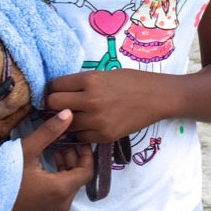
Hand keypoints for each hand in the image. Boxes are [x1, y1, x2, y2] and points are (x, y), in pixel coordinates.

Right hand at [6, 109, 92, 210]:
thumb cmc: (7, 173)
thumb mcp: (28, 148)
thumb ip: (51, 131)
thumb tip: (69, 113)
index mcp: (61, 189)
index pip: (87, 172)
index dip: (86, 155)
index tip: (80, 142)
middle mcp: (61, 208)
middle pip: (75, 182)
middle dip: (71, 162)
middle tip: (61, 146)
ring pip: (65, 194)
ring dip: (62, 176)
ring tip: (51, 157)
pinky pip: (54, 207)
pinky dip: (53, 191)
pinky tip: (42, 178)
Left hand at [46, 70, 167, 143]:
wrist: (156, 97)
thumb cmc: (130, 81)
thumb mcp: (103, 74)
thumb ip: (82, 83)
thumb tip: (60, 91)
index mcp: (89, 80)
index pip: (55, 85)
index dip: (54, 87)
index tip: (57, 90)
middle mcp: (90, 101)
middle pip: (54, 104)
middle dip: (54, 103)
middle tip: (61, 103)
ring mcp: (97, 121)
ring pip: (65, 123)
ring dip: (68, 119)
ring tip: (77, 114)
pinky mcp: (104, 136)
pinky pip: (81, 136)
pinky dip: (82, 131)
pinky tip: (90, 124)